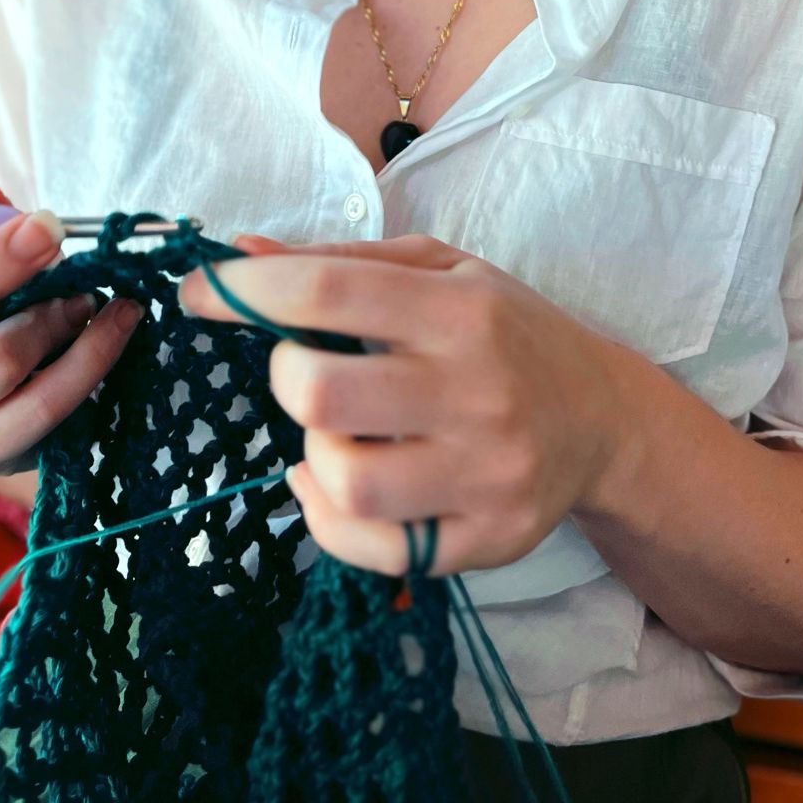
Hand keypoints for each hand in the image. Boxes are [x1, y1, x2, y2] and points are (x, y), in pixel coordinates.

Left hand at [178, 231, 621, 577]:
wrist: (603, 420)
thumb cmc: (504, 332)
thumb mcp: (440, 272)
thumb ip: (340, 262)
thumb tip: (240, 253)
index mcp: (462, 312)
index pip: (329, 294)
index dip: (246, 291)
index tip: (198, 290)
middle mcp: (478, 394)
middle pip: (321, 396)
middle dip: (285, 378)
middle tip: (302, 370)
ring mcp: (485, 476)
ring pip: (344, 482)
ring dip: (314, 454)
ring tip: (337, 433)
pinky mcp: (487, 542)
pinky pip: (373, 549)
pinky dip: (330, 519)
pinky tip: (339, 486)